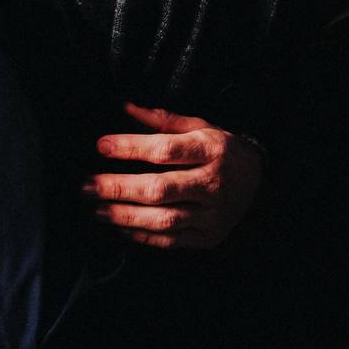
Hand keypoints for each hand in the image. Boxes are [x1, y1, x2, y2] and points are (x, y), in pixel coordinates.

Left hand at [83, 102, 262, 249]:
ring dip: (124, 215)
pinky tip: (120, 226)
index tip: (102, 146)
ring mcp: (212, 214)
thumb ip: (163, 119)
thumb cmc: (222, 149)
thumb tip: (126, 107)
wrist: (260, 182)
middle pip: (159, 189)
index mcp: (211, 150)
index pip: (165, 150)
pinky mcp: (208, 236)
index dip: (131, 148)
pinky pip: (170, 241)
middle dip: (118, 188)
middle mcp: (212, 183)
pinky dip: (141, 236)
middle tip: (88, 185)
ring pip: (163, 219)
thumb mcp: (200, 126)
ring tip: (97, 209)